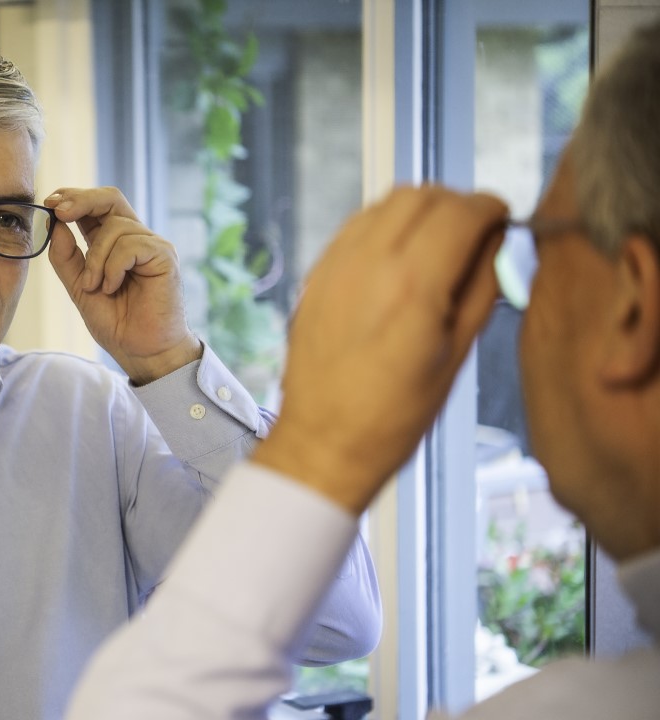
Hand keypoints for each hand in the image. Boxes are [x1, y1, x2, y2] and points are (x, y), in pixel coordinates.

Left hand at [45, 187, 200, 384]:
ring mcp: (152, 245)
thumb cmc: (116, 322)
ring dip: (95, 258)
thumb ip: (66, 257)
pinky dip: (113, 267)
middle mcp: (135, 238)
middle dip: (82, 200)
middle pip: (110, 198)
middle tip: (59, 211)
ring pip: (115, 227)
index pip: (96, 206)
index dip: (73, 198)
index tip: (50, 203)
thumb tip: (55, 224)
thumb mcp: (79, 287)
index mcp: (114, 243)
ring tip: (94, 287)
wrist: (141, 351)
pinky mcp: (164, 256)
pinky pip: (130, 245)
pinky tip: (112, 287)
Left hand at [254, 186, 507, 514]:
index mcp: (412, 285)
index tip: (503, 218)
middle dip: (457, 203)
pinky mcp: (315, 275)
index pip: (461, 211)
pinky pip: (356, 226)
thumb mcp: (456, 355)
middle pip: (422, 195)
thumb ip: (481, 288)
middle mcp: (369, 263)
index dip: (491, 208)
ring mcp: (335, 265)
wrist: (324, 441)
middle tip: (474, 231)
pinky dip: (385, 225)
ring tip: (438, 243)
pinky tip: (399, 256)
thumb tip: (497, 243)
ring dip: (420, 209)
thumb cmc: (393, 414)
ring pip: (386, 203)